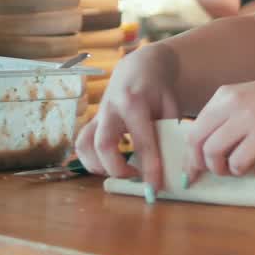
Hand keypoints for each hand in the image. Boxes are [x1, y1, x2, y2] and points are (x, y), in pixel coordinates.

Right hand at [75, 44, 180, 190]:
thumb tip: (172, 164)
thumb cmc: (158, 89)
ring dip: (99, 167)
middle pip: (103, 145)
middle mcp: (111, 108)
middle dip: (117, 169)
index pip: (142, 141)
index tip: (154, 187)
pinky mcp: (92, 121)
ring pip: (85, 146)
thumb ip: (169, 132)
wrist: (139, 67)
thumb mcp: (170, 105)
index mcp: (134, 102)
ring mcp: (98, 115)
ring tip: (120, 171)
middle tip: (135, 177)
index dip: (149, 166)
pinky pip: (82, 144)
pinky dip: (91, 160)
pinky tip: (109, 165)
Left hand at [183, 71, 254, 181]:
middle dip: (198, 163)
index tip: (193, 167)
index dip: (190, 152)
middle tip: (211, 173)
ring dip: (220, 168)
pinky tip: (250, 166)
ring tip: (233, 169)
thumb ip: (229, 114)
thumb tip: (208, 142)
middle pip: (197, 141)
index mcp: (226, 94)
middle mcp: (231, 103)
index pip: (194, 127)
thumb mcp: (252, 97)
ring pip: (213, 153)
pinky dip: (240, 170)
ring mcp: (247, 119)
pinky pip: (238, 162)